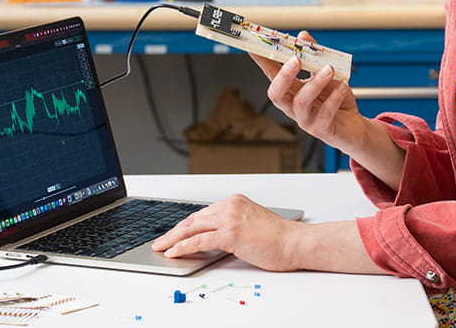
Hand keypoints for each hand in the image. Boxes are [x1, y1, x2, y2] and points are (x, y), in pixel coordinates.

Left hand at [152, 194, 302, 270]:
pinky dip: (183, 247)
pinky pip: (199, 240)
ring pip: (192, 228)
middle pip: (193, 219)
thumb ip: (231, 225)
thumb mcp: (251, 224)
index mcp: (235, 202)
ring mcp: (229, 218)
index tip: (174, 233)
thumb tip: (212, 238)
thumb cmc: (279, 238)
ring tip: (161, 248)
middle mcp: (230, 206)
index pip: (202, 213)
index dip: (185, 225)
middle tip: (160, 241)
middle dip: (174, 232)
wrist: (295, 243)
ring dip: (173, 239)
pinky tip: (174, 252)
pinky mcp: (230, 233)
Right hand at [256, 43, 366, 154]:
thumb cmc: (337, 101)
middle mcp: (293, 107)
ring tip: (329, 69)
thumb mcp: (327, 74)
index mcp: (291, 91)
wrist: (353, 127)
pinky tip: (342, 86)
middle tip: (297, 59)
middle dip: (284, 75)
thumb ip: (315, 56)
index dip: (261, 61)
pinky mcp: (321, 129)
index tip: (253, 46)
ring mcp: (305, 120)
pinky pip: (325, 113)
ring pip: (301, 102)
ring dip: (315, 83)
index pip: (271, 74)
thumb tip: (302, 36)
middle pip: (277, 94)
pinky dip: (334, 97)